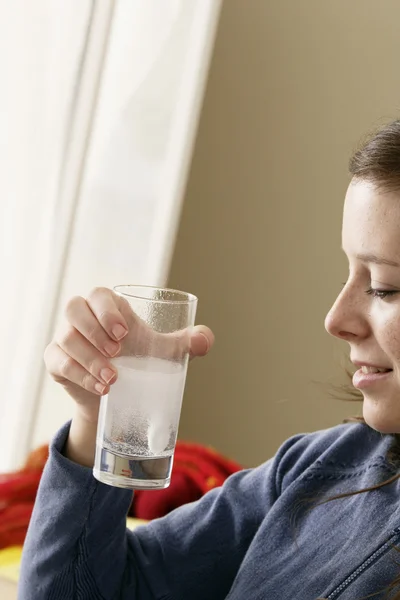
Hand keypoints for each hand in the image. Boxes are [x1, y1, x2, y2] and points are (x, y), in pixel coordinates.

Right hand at [44, 287, 213, 424]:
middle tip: (118, 352)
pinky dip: (79, 375)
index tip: (125, 332)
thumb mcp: (163, 352)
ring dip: (90, 358)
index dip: (106, 309)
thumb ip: (185, 343)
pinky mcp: (56, 361)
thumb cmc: (139, 363)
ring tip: (114, 378)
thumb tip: (204, 340)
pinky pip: (59, 362)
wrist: (117, 398)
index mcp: (107, 307)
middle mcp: (81, 318)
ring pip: (66, 338)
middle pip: (74, 308)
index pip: (98, 294)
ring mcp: (65, 338)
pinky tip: (101, 388)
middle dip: (95, 330)